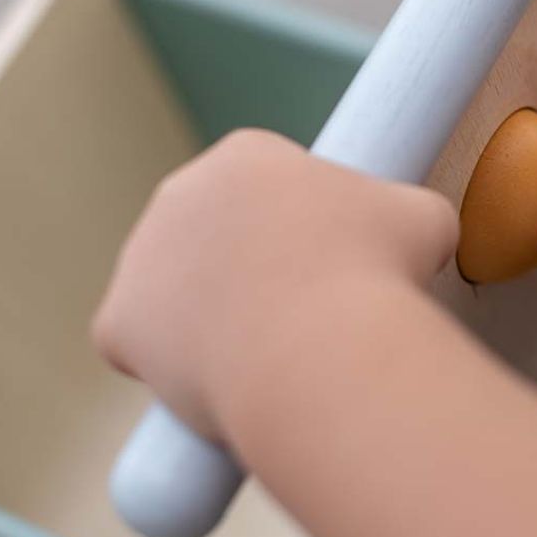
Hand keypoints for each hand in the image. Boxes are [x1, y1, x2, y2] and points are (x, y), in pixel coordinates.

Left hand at [92, 129, 457, 440]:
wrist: (322, 347)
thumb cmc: (378, 273)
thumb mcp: (421, 217)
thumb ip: (403, 213)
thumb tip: (412, 231)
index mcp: (245, 156)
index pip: (265, 193)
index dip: (300, 234)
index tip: (327, 270)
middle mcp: (179, 193)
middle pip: (213, 238)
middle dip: (248, 271)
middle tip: (297, 316)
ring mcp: (139, 257)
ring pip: (173, 292)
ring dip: (209, 316)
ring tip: (266, 356)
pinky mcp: (115, 323)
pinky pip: (138, 346)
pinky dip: (170, 366)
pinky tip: (215, 381)